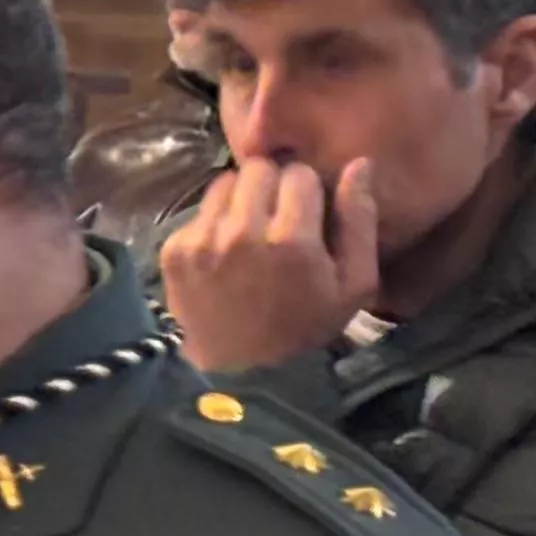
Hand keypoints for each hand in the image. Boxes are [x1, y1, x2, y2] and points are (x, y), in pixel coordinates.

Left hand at [158, 157, 378, 373]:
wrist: (241, 371)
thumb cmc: (305, 326)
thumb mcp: (354, 285)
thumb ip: (359, 221)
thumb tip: (358, 165)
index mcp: (293, 241)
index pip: (298, 174)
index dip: (306, 189)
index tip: (307, 211)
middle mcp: (243, 234)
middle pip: (258, 169)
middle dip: (272, 185)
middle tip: (278, 215)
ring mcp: (203, 241)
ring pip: (225, 183)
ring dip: (240, 199)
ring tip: (250, 231)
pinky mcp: (175, 251)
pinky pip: (199, 211)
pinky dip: (214, 223)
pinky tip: (225, 251)